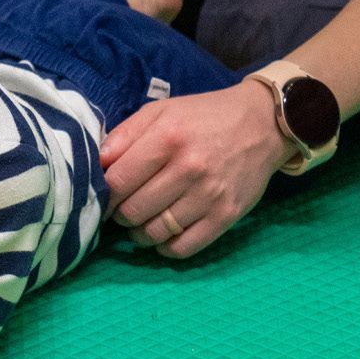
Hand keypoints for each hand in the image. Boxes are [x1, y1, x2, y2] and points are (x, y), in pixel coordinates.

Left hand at [99, 80, 291, 258]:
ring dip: (138, 233)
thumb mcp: (162, 110)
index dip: (104, 193)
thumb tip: (98, 163)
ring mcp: (209, 195)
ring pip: (155, 233)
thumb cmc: (204, 116)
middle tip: (122, 208)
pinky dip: (165, 248)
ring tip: (139, 222)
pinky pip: (183, 248)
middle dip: (120, 214)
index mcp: (168, 137)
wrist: (261, 124)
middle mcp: (189, 167)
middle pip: (134, 210)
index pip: (119, 181)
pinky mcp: (226, 216)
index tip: (105, 194)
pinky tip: (163, 234)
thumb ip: (126, 134)